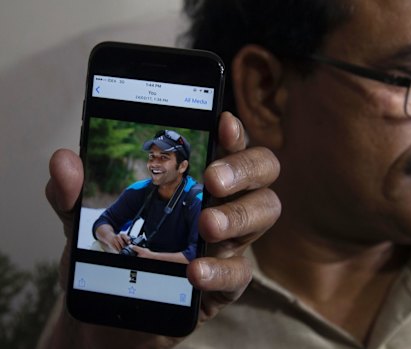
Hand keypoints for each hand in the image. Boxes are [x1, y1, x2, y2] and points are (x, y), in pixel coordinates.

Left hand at [42, 112, 280, 347]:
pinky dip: (221, 269)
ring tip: (207, 226)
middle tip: (212, 181)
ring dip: (239, 214)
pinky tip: (196, 272)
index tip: (223, 122)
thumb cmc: (108, 262)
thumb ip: (70, 193)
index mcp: (193, 179)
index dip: (234, 131)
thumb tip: (64, 160)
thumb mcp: (81, 225)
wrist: (110, 318)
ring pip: (265, 211)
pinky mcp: (227, 281)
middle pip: (262, 170)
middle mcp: (221, 202)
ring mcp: (229, 241)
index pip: (227, 144)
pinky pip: (241, 271)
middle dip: (244, 169)